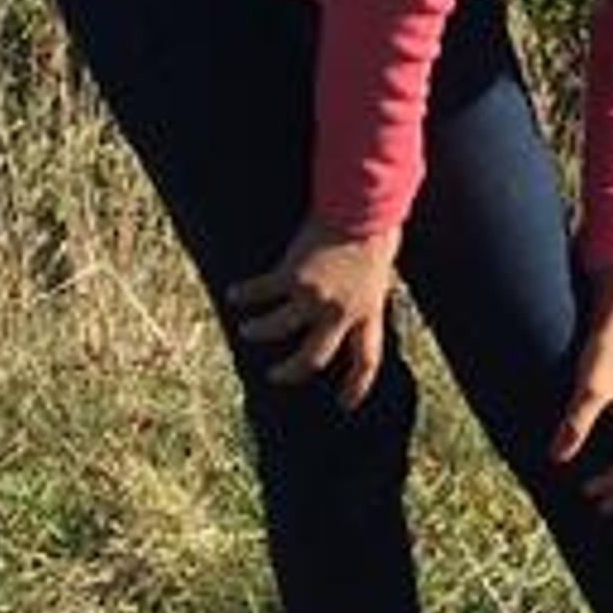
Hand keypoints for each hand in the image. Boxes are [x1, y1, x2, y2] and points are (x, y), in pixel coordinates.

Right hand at [223, 224, 399, 407]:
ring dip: (259, 332)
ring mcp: (314, 298)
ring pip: (278, 330)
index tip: (345, 404)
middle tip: (276, 376)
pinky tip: (234, 294)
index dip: (357, 386)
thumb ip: (365, 295)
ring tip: (247, 332)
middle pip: (314, 358)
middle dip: (292, 372)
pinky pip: (261, 293)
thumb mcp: (379, 274)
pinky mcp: (291, 277)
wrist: (362, 209)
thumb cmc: (376, 233)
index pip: (367, 360)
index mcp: (369, 311)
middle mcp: (341, 312)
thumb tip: (358, 302)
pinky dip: (245, 295)